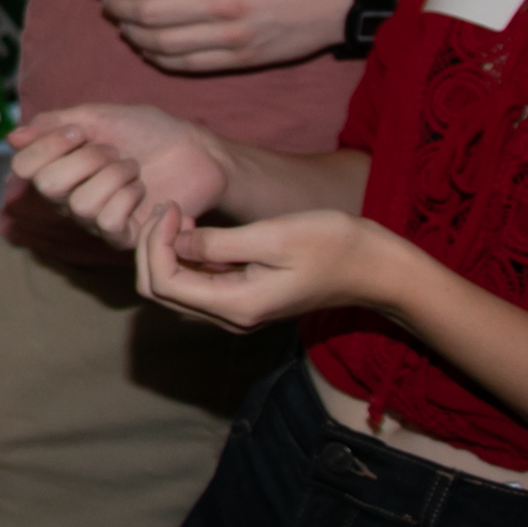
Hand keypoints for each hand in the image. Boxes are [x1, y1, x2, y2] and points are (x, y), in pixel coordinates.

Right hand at [7, 102, 226, 247]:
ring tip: (133, 168)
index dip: (48, 146)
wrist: (195, 150)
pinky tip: (142, 189)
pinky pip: (109, 221)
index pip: (23, 167)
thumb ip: (54, 123)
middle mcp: (69, 197)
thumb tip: (12, 136)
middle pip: (48, 186)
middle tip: (113, 152)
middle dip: (86, 159)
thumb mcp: (98, 116)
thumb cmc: (148, 131)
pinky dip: (129, 197)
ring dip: (115, 175)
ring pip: (81, 204)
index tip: (80, 132)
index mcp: (59, 166)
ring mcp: (95, 220)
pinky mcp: (124, 236)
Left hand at [95, 0, 356, 74]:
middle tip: (105, 2)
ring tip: (122, 23)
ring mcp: (231, 37)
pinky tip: (147, 47)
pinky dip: (158, 58)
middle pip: (147, 14)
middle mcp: (220, 5)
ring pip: (162, 44)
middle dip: (116, 8)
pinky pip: (187, 64)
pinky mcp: (241, 59)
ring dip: (133, 34)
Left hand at [134, 204, 400, 332]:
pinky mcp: (244, 298)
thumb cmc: (331, 245)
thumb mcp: (272, 237)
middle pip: (161, 291)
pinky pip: (197, 283)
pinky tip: (196, 229)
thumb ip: (218, 244)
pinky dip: (185, 257)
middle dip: (152, 248)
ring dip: (166, 251)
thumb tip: (174, 243)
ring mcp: (237, 311)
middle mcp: (231, 318)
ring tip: (182, 216)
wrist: (374, 267)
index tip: (174, 208)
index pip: (163, 284)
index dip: (155, 243)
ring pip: (175, 288)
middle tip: (169, 209)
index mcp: (236, 306)